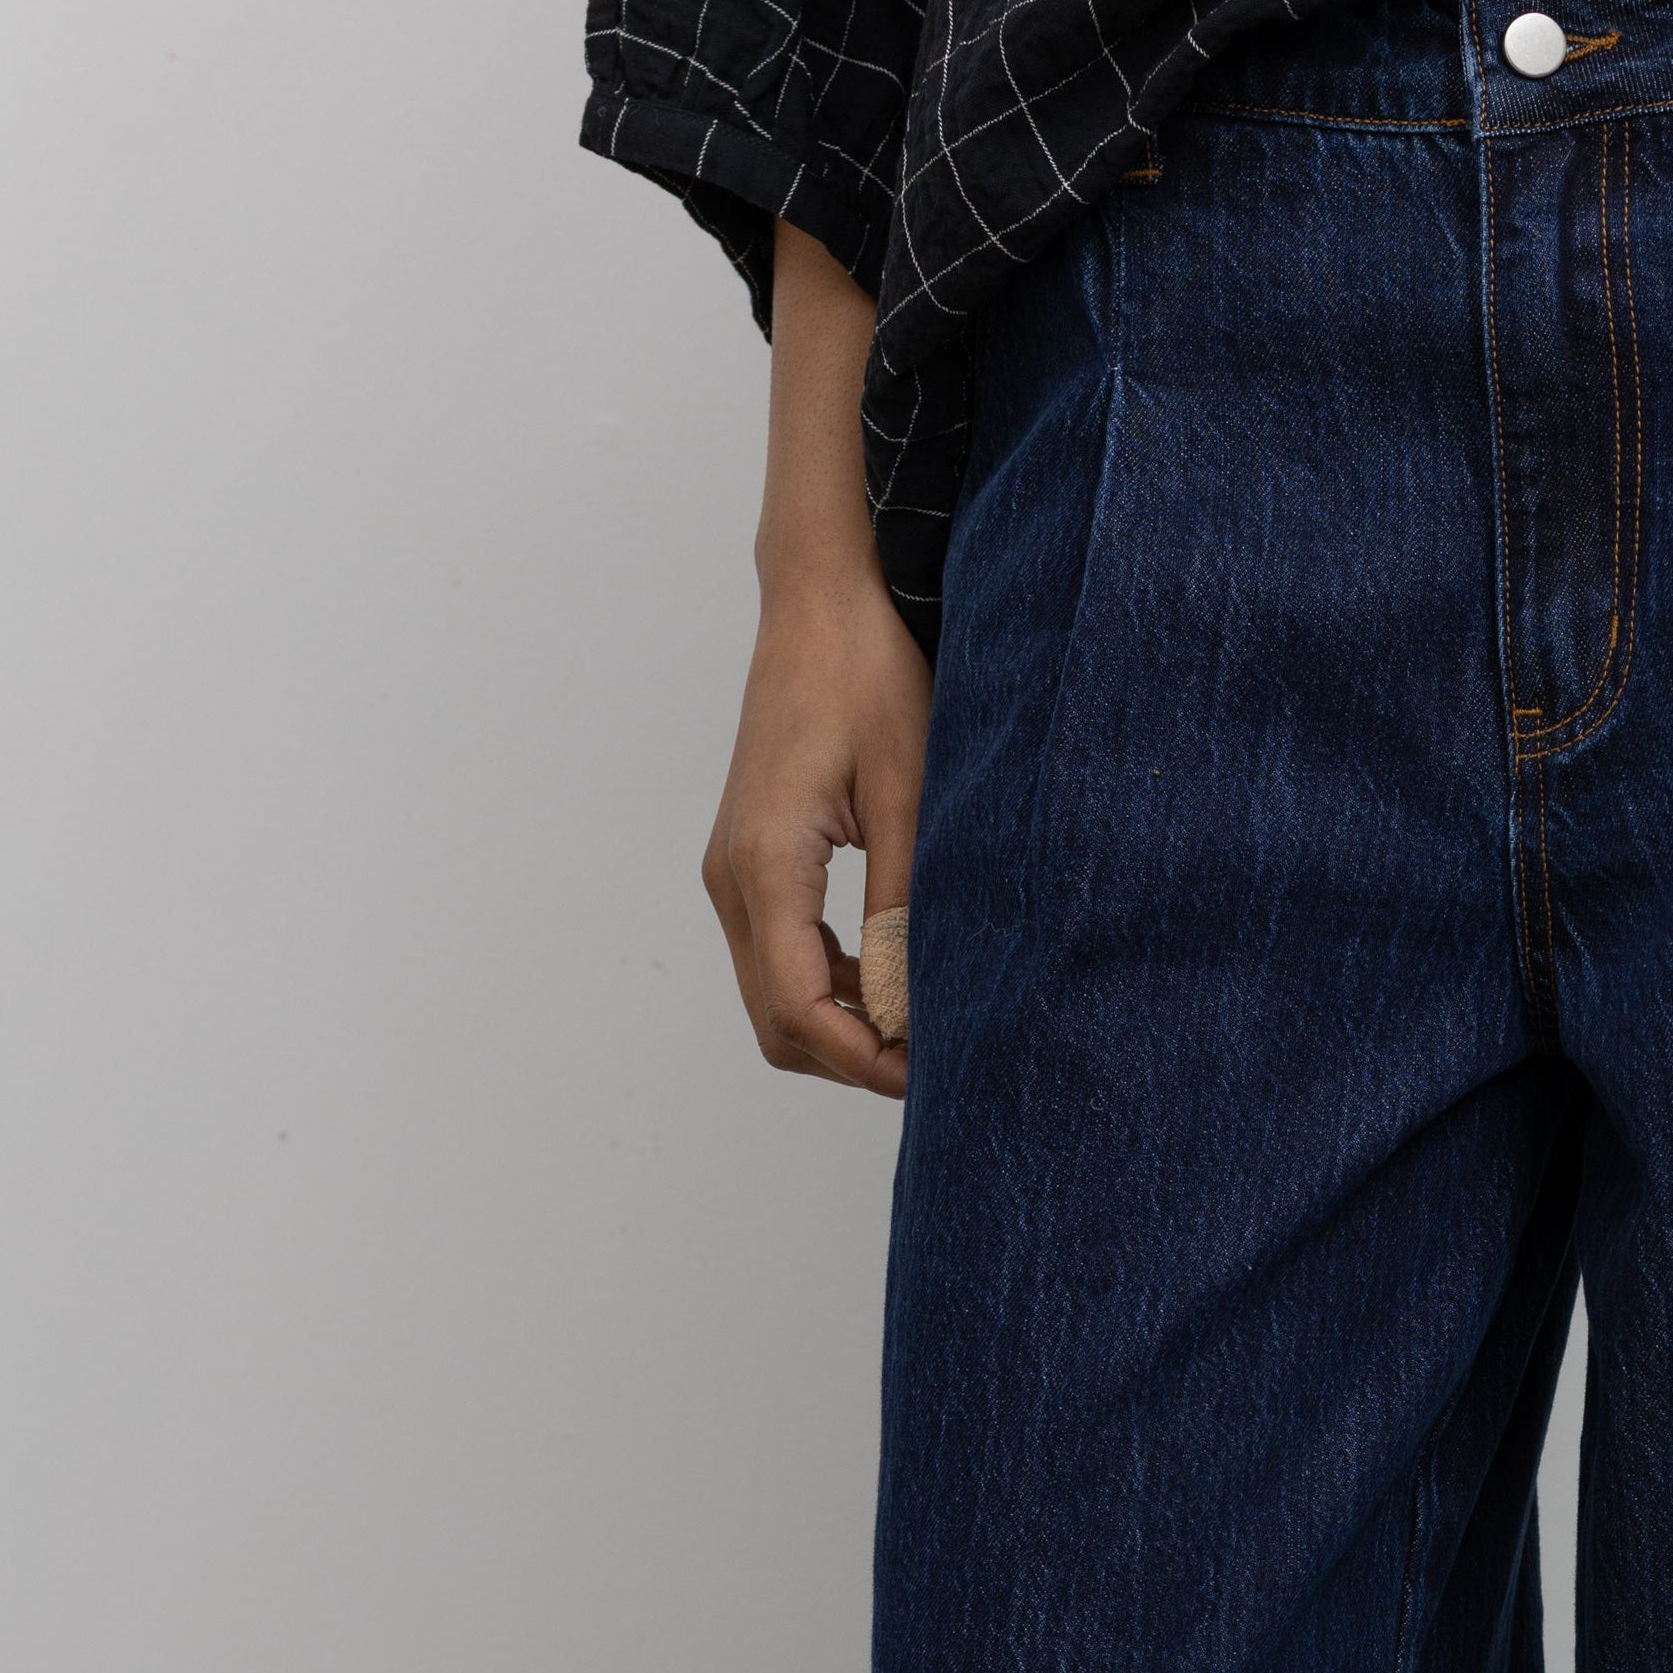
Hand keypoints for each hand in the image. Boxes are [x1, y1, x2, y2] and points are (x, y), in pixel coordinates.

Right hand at [701, 226, 928, 1096]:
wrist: (822, 599)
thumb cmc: (867, 673)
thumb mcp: (909, 789)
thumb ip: (907, 902)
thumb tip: (915, 1003)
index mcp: (765, 860)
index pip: (799, 1006)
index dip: (865, 1058)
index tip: (933, 1073)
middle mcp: (732, 876)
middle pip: (776, 1022)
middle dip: (853, 1058)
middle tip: (940, 1064)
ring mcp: (734, 871)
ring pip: (773, 998)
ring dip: (841, 1028)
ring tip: (925, 1027)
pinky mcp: (751, 860)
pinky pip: (778, 957)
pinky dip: (830, 988)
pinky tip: (893, 979)